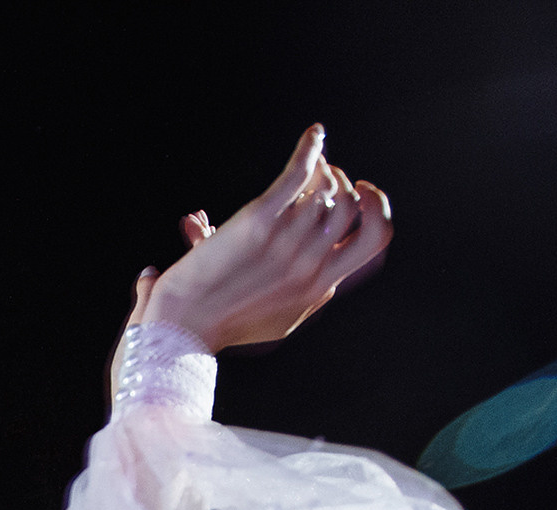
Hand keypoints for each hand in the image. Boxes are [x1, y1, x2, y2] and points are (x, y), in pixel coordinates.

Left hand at [134, 125, 391, 355]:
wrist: (182, 327)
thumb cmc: (219, 324)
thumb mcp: (276, 320)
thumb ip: (302, 297)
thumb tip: (322, 281)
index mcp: (320, 287)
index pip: (373, 239)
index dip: (373, 210)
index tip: (362, 194)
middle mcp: (312, 264)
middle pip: (350, 207)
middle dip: (343, 184)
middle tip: (323, 175)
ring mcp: (288, 242)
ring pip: (326, 188)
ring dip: (321, 168)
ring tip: (309, 163)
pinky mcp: (261, 221)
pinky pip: (298, 174)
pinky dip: (310, 149)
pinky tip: (314, 134)